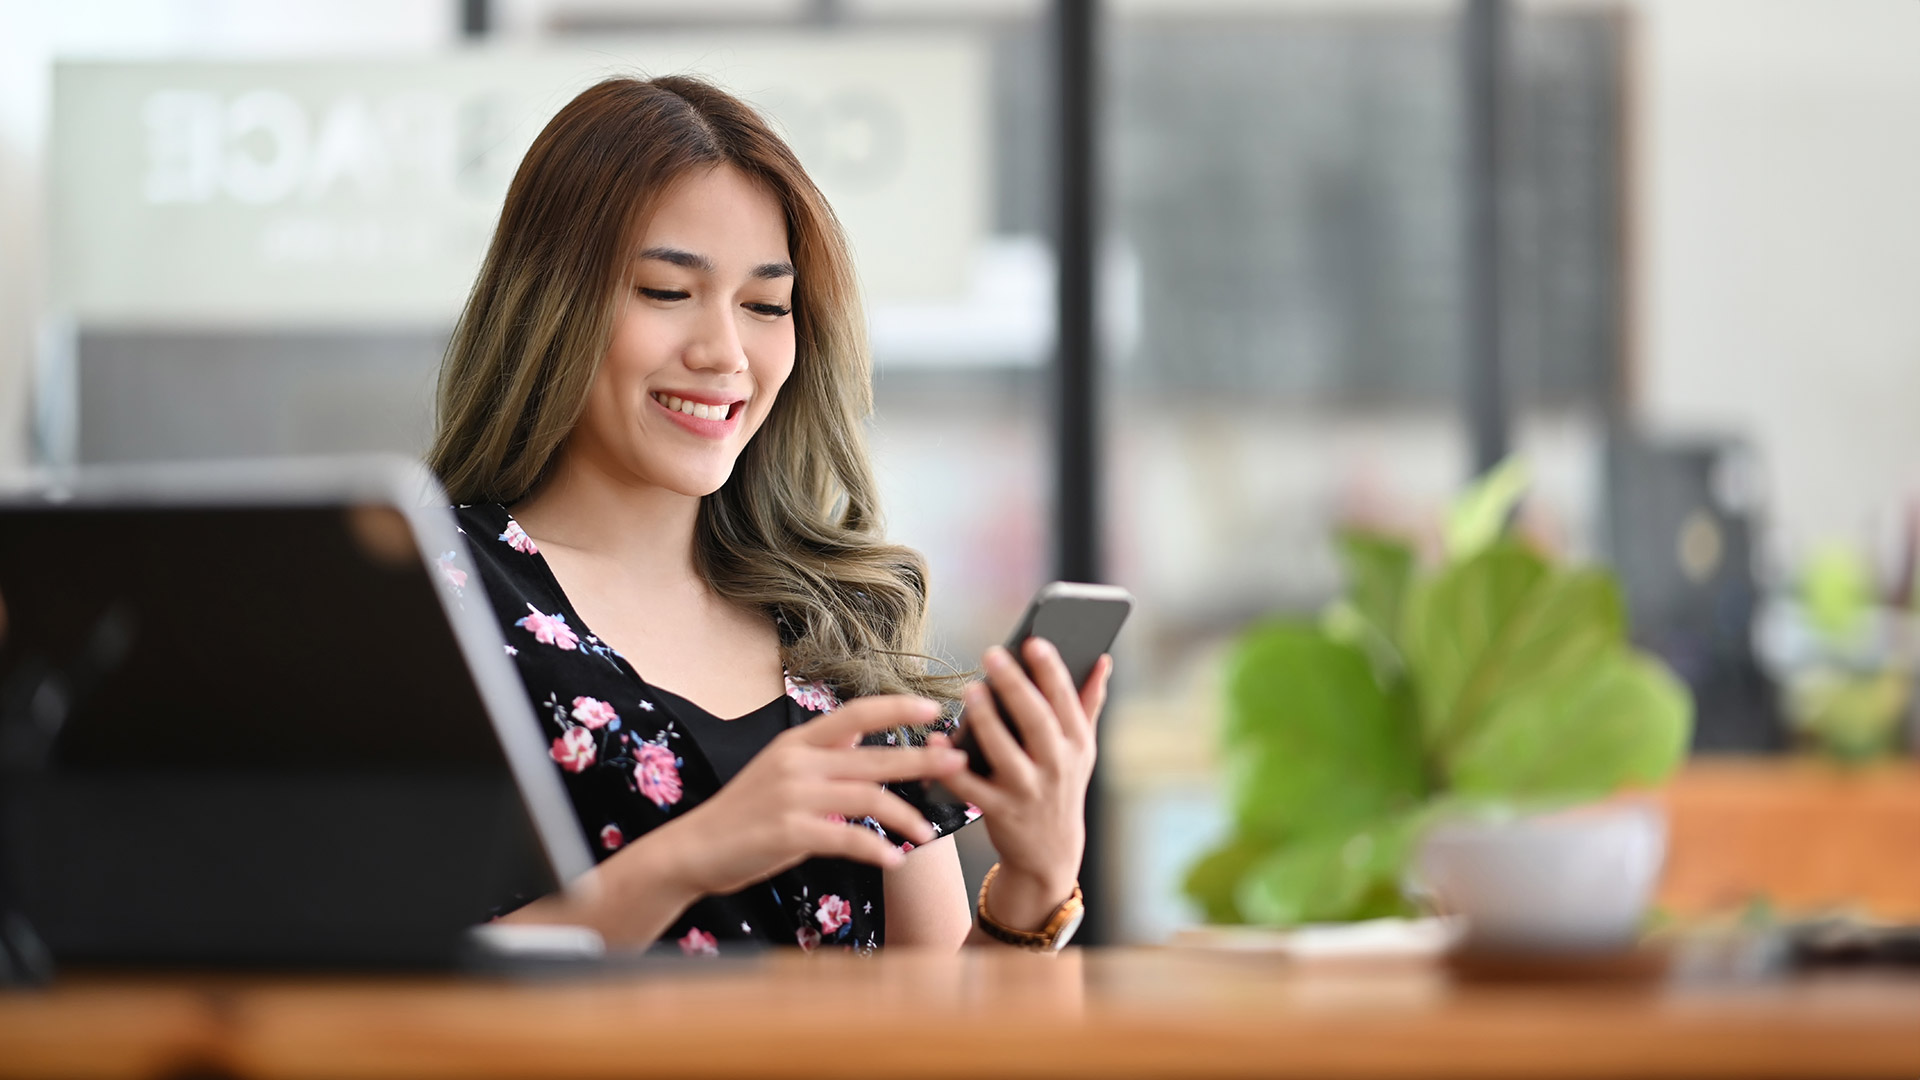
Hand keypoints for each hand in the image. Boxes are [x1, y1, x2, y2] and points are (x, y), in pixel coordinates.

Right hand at [646, 695, 966, 898]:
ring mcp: (794, 796)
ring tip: (929, 832)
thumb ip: (822, 753)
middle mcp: (798, 762)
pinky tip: (895, 860)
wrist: (692, 848)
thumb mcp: (780, 769)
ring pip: (868, 798)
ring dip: (906, 816)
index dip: (897, 709)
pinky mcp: (791, 833)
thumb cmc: (743, 814)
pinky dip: (877, 850)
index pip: (856, 713)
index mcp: (798, 742)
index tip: (933, 711)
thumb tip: (863, 732)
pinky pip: (848, 838)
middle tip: (957, 762)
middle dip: (921, 760)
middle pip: (874, 756)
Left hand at [931, 640, 1112, 930]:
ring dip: (986, 720)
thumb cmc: (1061, 786)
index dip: (1051, 670)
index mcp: (1077, 744)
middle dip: (1015, 686)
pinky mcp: (999, 811)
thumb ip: (1088, 703)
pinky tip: (935, 740)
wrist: (1051, 854)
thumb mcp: (1082, 750)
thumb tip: (1103, 659)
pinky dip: (951, 766)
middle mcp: (1056, 767)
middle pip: (1036, 721)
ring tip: (971, 689)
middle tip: (992, 654)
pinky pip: (971, 787)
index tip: (1034, 641)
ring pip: (1004, 752)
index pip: (1066, 701)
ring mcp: (1028, 791)